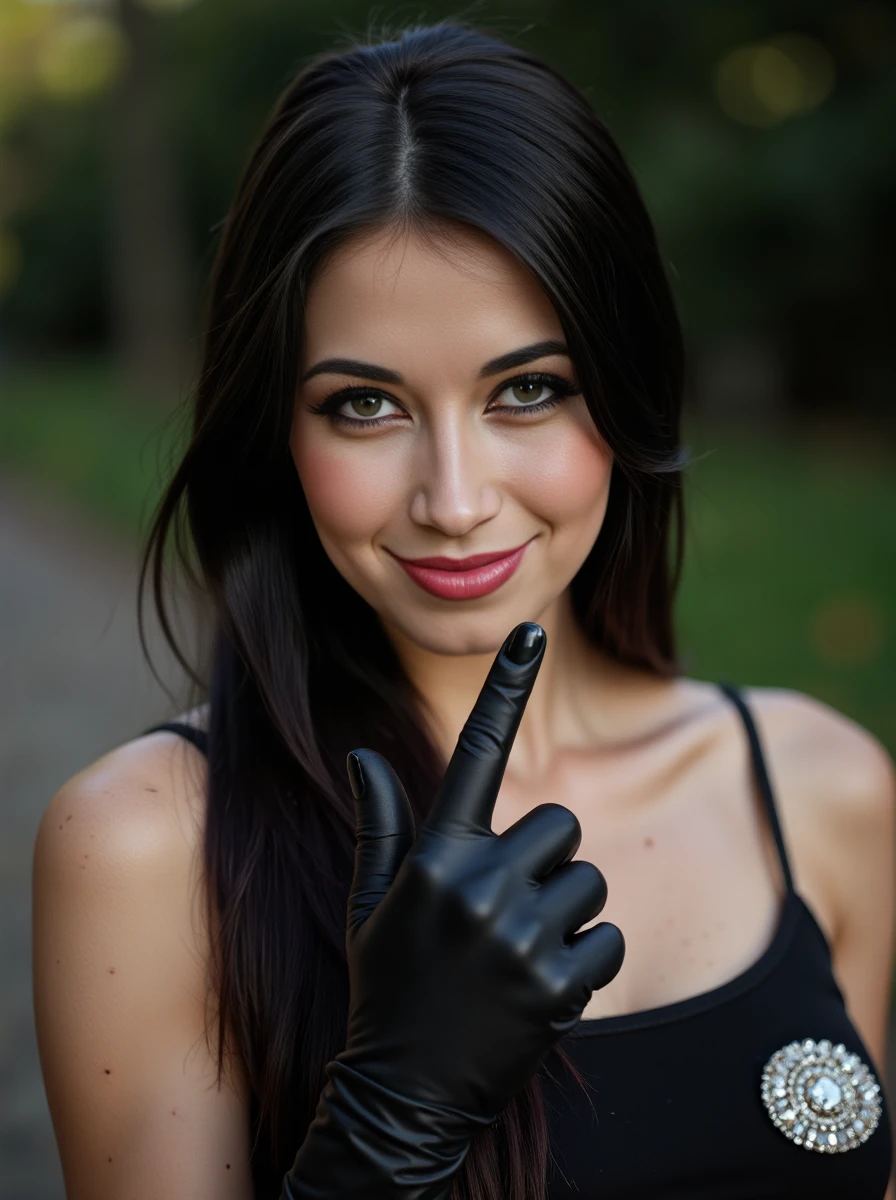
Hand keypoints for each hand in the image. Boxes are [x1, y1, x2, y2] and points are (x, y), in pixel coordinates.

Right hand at [340, 620, 623, 1121]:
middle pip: (560, 824)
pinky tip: (540, 990)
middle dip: (545, 859)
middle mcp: (478, 884)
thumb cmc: (388, 985)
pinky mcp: (559, 985)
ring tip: (519, 954)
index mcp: (435, 855)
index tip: (533, 631)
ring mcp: (520, 936)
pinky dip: (587, 961)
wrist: (404, 1094)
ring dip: (567, 912)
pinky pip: (609, 939)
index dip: (505, 687)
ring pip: (589, 881)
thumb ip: (381, 824)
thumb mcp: (371, 902)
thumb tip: (364, 754)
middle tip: (508, 908)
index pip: (475, 752)